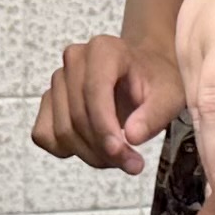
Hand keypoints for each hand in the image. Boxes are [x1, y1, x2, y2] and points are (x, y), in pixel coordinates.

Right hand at [32, 33, 178, 172]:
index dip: (104, 127)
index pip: (94, 91)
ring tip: (119, 157)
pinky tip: (94, 148)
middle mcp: (74, 59)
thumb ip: (154, 115)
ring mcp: (58, 80)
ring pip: (62, 131)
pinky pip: (44, 134)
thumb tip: (131, 136)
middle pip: (77, 117)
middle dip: (103, 149)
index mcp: (104, 50)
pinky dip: (68, 150)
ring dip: (90, 154)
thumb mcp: (169, 96)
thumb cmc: (156, 81)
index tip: (122, 152)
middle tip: (132, 164)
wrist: (143, 71)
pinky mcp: (49, 100)